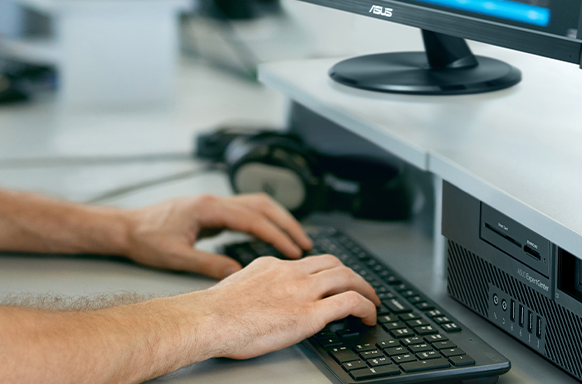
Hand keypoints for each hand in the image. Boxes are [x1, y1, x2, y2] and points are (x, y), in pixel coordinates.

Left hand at [117, 193, 313, 278]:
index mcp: (207, 209)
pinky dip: (263, 221)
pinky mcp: (210, 211)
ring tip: (295, 239)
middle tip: (305, 244)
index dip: (276, 235)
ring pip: (255, 204)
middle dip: (286, 223)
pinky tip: (269, 236)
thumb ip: (208, 264)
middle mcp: (213, 202)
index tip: (295, 250)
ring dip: (277, 219)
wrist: (125, 228)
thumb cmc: (145, 239)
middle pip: (261, 205)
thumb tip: (237, 272)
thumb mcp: (176, 257)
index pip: (252, 219)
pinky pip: (245, 211)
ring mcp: (212, 204)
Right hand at [191, 254, 379, 359]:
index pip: (310, 261)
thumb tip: (264, 297)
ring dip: (366, 290)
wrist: (209, 319)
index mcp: (273, 266)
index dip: (328, 270)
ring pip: (347, 278)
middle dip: (353, 276)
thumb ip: (258, 285)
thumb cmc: (215, 313)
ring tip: (372, 303)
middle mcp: (290, 272)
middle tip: (362, 289)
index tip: (335, 280)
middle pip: (334, 264)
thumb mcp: (239, 287)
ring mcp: (302, 291)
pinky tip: (369, 317)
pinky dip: (366, 307)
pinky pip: (349, 303)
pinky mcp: (309, 314)